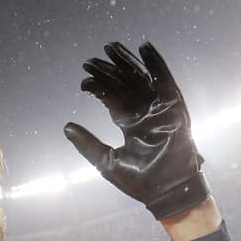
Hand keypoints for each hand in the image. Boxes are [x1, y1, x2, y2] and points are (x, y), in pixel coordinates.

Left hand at [64, 41, 210, 219]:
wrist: (166, 193)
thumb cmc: (140, 182)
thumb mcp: (106, 161)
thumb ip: (87, 144)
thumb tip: (66, 127)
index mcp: (130, 125)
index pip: (112, 99)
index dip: (98, 88)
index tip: (82, 81)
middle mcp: (144, 113)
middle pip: (125, 84)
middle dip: (109, 70)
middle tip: (90, 60)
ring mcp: (159, 109)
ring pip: (141, 78)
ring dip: (127, 62)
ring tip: (110, 47)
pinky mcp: (174, 107)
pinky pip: (165, 81)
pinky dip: (157, 64)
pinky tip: (144, 47)